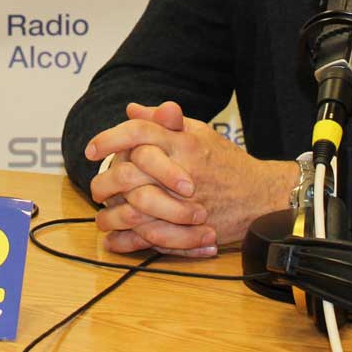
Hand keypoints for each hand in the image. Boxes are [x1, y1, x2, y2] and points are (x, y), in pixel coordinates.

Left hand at [86, 101, 294, 254]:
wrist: (260, 196)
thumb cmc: (227, 162)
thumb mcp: (199, 132)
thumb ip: (163, 121)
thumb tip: (132, 109)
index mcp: (181, 142)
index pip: (138, 133)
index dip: (109, 139)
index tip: (91, 150)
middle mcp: (180, 170)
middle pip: (129, 173)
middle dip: (104, 182)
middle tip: (95, 188)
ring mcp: (183, 203)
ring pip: (134, 210)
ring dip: (111, 215)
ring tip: (101, 215)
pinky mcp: (188, 230)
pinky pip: (149, 238)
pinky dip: (127, 241)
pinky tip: (115, 238)